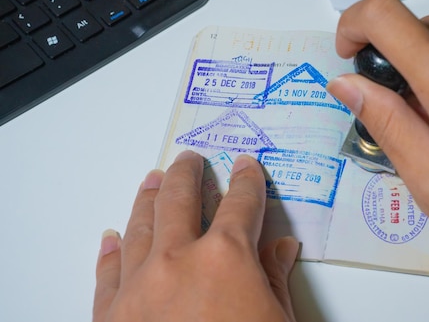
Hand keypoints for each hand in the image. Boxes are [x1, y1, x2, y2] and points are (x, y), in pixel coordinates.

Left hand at [93, 151, 298, 321]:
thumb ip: (275, 279)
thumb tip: (283, 248)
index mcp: (226, 257)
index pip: (242, 204)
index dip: (248, 181)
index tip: (246, 167)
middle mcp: (178, 259)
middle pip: (182, 199)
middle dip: (189, 173)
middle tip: (191, 159)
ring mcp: (139, 284)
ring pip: (142, 225)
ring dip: (149, 197)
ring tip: (153, 179)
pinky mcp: (111, 314)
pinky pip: (108, 271)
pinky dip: (110, 250)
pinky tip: (111, 236)